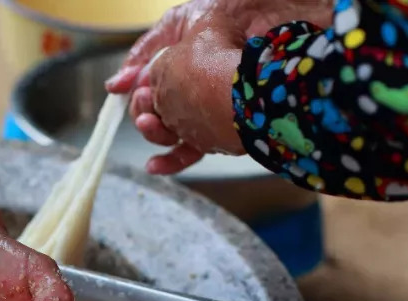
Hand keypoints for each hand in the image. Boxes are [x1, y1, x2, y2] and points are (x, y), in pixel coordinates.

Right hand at [105, 0, 333, 173]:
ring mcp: (215, 92)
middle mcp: (201, 61)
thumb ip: (147, 68)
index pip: (148, 54)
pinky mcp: (228, 121)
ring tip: (153, 126)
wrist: (292, 50)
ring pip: (172, 120)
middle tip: (147, 109)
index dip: (131, 75)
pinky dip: (175, 156)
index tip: (115, 91)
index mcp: (187, 29)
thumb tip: (122, 85)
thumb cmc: (240, 29)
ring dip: (156, 128)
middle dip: (145, 105)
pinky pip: (195, 142)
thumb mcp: (177, 45)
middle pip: (157, 92)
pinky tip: (156, 165)